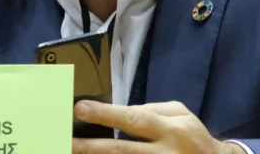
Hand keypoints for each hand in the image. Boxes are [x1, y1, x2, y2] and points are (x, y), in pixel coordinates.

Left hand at [71, 100, 242, 153]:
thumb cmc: (194, 137)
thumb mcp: (181, 115)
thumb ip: (151, 110)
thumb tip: (120, 113)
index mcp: (170, 129)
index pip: (133, 120)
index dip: (106, 115)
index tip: (80, 110)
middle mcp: (163, 153)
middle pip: (121, 152)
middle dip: (91, 147)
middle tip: (66, 143)